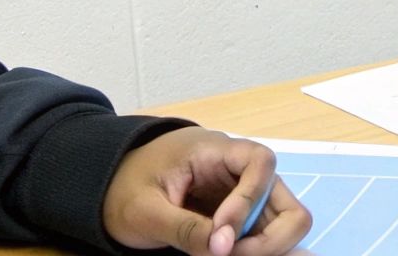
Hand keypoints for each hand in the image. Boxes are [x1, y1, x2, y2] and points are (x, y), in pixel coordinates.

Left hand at [102, 126, 312, 255]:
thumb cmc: (125, 189)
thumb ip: (185, 229)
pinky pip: (263, 236)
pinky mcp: (239, 218)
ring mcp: (244, 196)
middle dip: (270, 237)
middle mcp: (240, 172)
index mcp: (216, 151)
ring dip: (265, 247)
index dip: (249, 200)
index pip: (260, 162)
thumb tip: (222, 250)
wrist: (111, 190)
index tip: (221, 236)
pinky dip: (255, 251)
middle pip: (286, 200)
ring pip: (283, 222)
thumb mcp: (145, 212)